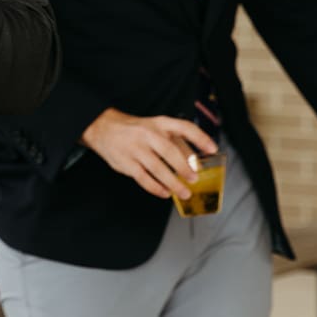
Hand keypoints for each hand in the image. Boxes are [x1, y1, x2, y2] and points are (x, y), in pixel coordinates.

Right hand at [79, 109, 217, 201]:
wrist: (103, 128)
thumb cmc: (135, 130)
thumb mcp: (156, 128)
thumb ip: (175, 142)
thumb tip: (195, 161)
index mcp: (159, 123)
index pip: (184, 127)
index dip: (200, 137)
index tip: (212, 148)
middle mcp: (147, 134)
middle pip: (169, 151)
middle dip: (184, 167)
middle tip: (194, 179)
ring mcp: (135, 148)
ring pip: (157, 168)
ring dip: (173, 183)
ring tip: (184, 192)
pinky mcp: (126, 163)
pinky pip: (143, 178)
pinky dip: (156, 188)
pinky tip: (165, 193)